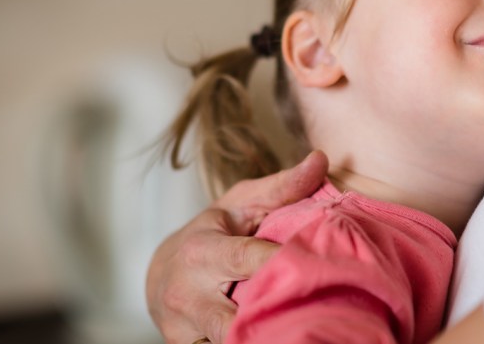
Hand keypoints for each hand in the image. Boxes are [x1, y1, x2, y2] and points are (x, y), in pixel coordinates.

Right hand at [145, 150, 328, 343]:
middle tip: (316, 311)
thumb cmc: (214, 232)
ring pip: (231, 342)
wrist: (161, 274)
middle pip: (237, 318)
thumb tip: (321, 159)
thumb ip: (283, 187)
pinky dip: (250, 343)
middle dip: (273, 314)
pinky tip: (276, 336)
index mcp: (203, 251)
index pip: (248, 260)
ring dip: (265, 336)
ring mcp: (185, 328)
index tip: (322, 268)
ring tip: (301, 331)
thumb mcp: (242, 204)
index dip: (284, 264)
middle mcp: (188, 293)